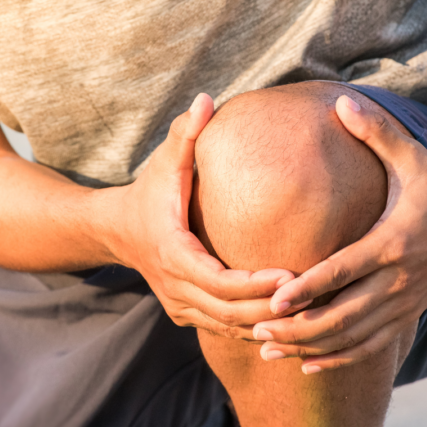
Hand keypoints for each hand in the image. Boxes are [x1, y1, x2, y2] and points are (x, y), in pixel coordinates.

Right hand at [106, 93, 295, 338]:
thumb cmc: (147, 191)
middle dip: (268, 308)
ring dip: (265, 323)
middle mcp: (174, 286)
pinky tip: (284, 319)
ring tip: (306, 311)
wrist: (115, 230)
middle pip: (227, 312)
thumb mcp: (164, 160)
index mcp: (172, 252)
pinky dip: (252, 326)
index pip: (217, 281)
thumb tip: (206, 98)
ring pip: (227, 327)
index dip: (253, 283)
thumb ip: (185, 132)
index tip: (290, 275)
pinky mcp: (184, 313)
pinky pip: (222, 328)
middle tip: (311, 295)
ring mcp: (177, 305)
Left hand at [252, 96, 426, 371]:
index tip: (275, 299)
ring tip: (270, 352)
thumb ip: (375, 131)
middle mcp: (397, 277)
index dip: (310, 286)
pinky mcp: (407, 311)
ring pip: (354, 337)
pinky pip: (372, 345)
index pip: (344, 270)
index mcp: (392, 241)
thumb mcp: (411, 155)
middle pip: (344, 314)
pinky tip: (308, 364)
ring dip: (311, 347)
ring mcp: (403, 300)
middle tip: (257, 331)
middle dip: (299, 326)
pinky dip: (340, 358)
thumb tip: (342, 100)